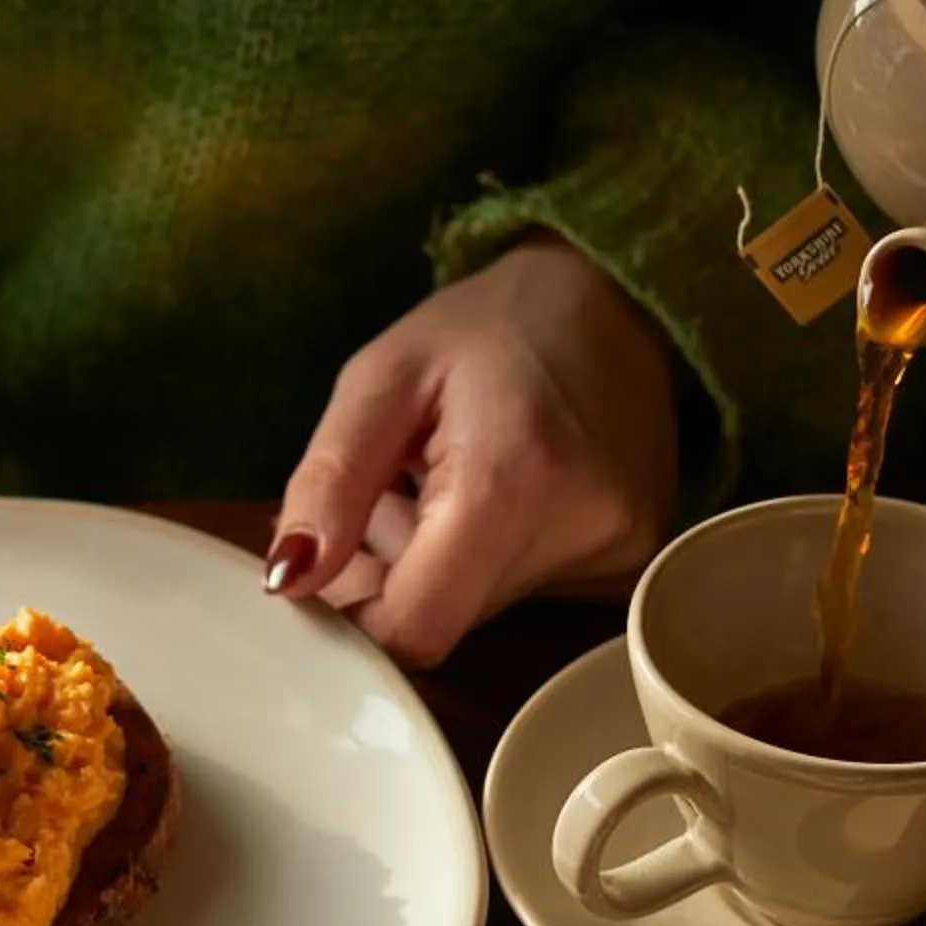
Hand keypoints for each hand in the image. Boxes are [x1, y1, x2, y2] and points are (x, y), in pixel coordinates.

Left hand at [264, 235, 679, 666]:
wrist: (614, 295)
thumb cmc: (489, 326)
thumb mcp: (382, 379)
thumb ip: (329, 483)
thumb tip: (288, 580)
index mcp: (510, 484)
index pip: (414, 630)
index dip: (356, 618)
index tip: (332, 568)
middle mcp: (583, 532)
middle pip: (447, 622)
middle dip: (396, 577)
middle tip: (393, 492)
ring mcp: (622, 551)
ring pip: (484, 612)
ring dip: (442, 566)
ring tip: (446, 480)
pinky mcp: (636, 558)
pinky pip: (532, 595)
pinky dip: (493, 560)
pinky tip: (499, 493)